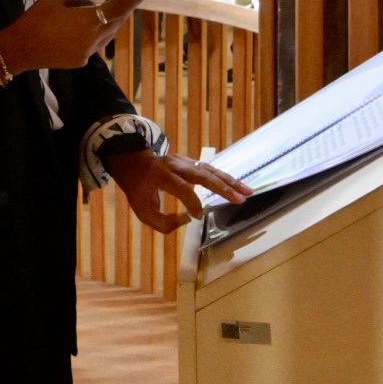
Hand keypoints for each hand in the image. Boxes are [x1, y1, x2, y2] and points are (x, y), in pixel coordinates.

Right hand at [0, 0, 125, 73]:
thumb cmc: (35, 19)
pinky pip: (95, 44)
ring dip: (110, 21)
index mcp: (88, 21)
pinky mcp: (81, 61)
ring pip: (108, 34)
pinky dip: (95, 33)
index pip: (119, 8)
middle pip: (117, 22)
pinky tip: (80, 27)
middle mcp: (93, 39)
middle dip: (124, 8)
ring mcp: (88, 52)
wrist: (19, 49)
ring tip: (102, 9)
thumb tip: (92, 6)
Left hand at [110, 147, 254, 234]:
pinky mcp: (191, 161)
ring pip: (211, 169)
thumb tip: (188, 220)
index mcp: (161, 176)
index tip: (198, 216)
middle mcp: (175, 165)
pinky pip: (210, 169)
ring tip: (248, 192)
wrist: (134, 162)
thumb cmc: (138, 189)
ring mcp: (185, 161)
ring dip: (231, 182)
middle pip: (203, 174)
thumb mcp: (142, 211)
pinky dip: (225, 178)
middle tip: (241, 199)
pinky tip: (238, 187)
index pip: (183, 188)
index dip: (193, 203)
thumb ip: (162, 223)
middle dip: (223, 188)